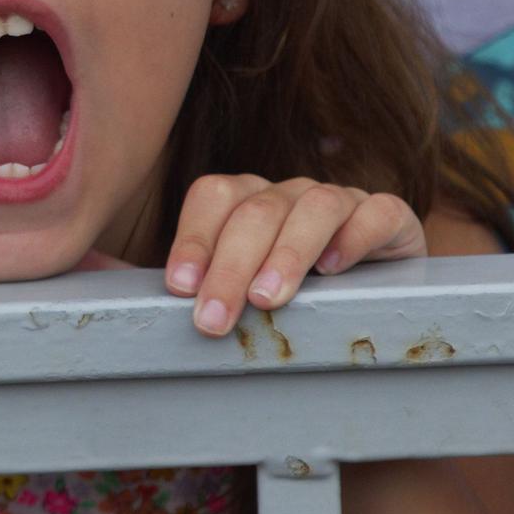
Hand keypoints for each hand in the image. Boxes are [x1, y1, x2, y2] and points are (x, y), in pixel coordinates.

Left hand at [161, 176, 423, 337]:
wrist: (379, 291)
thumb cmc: (293, 294)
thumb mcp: (242, 288)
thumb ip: (196, 287)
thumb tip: (125, 299)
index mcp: (248, 202)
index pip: (212, 198)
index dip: (194, 239)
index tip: (180, 287)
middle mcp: (290, 194)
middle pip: (255, 211)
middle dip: (230, 267)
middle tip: (214, 318)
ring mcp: (342, 200)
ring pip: (314, 207)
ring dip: (286, 254)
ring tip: (267, 299)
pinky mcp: (389, 216)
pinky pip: (376, 212)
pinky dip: (355, 236)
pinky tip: (334, 268)